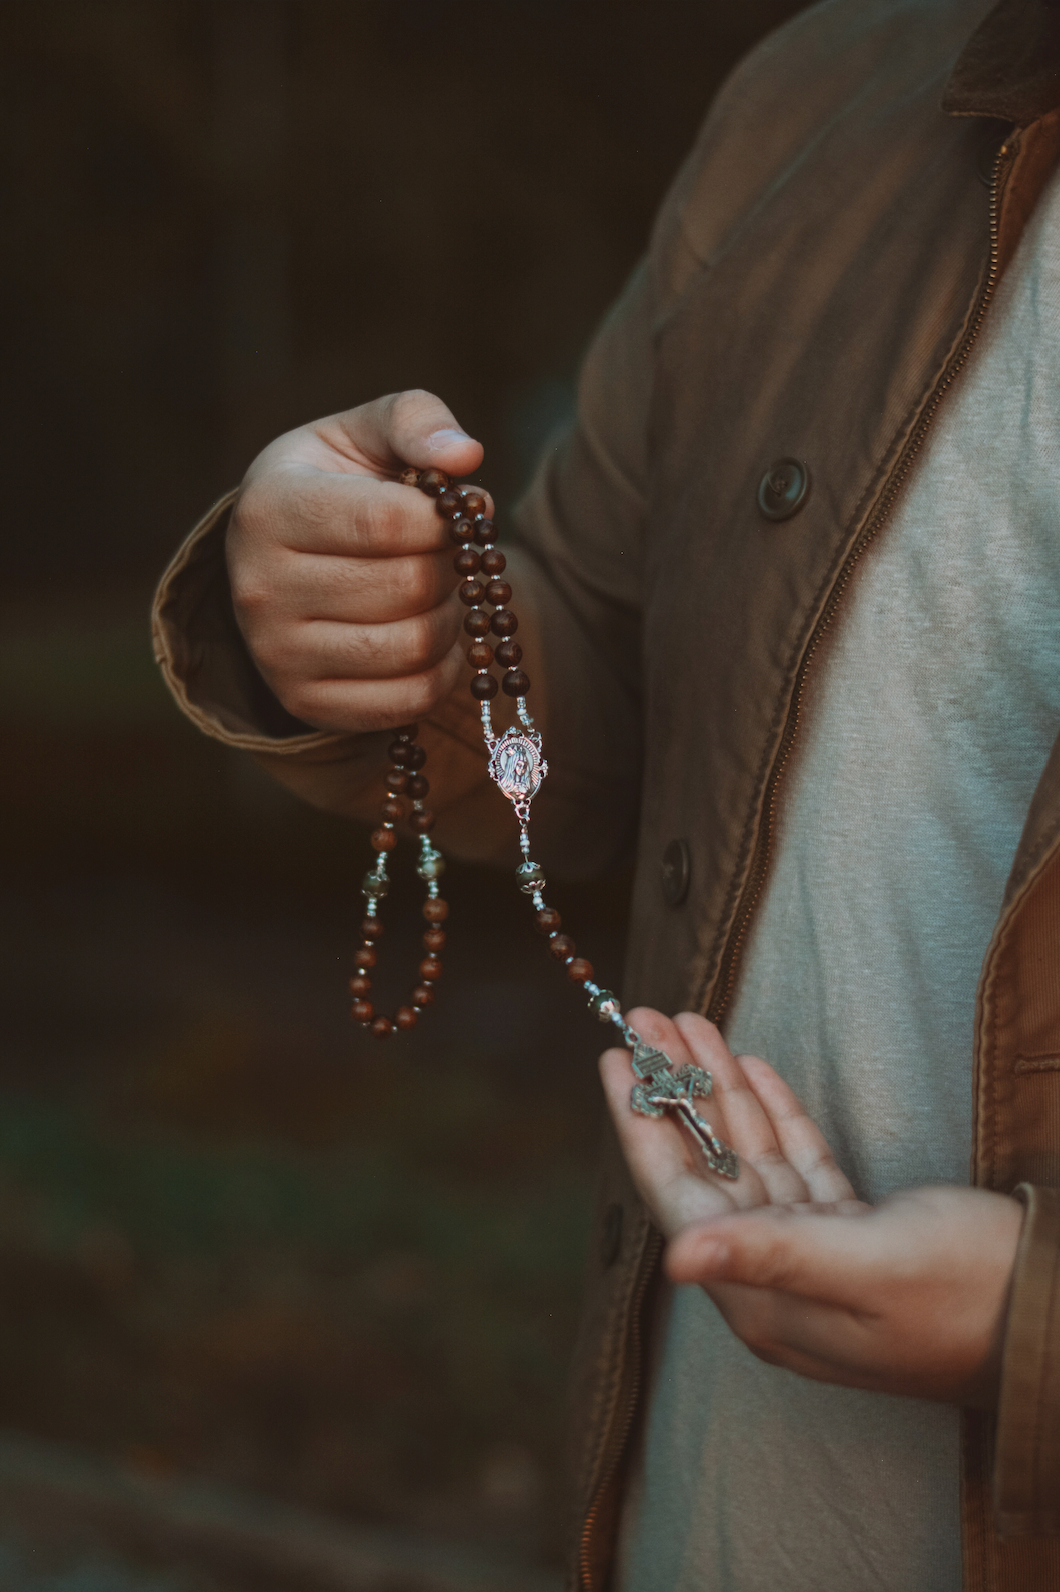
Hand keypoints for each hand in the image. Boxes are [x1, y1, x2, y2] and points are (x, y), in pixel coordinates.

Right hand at [226, 391, 488, 732]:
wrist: (283, 559)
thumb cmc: (338, 484)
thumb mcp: (365, 435)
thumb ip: (416, 422)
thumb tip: (465, 455)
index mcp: (270, 508)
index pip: (384, 521)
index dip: (443, 519)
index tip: (454, 513)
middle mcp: (261, 587)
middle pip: (407, 586)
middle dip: (452, 568)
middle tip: (452, 556)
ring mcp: (278, 653)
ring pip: (414, 646)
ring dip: (453, 619)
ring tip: (441, 594)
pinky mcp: (305, 702)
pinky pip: (410, 698)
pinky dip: (445, 670)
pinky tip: (435, 641)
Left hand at [601, 1009, 1023, 1408]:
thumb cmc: (972, 1295)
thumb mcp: (866, 1267)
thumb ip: (770, 1257)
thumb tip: (675, 1260)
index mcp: (766, 1299)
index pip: (681, 1198)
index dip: (642, 1126)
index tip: (614, 1060)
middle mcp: (780, 1279)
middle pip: (710, 1167)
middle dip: (677, 1090)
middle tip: (648, 1018)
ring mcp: (820, 1255)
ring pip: (752, 1157)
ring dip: (722, 1090)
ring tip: (692, 1024)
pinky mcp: (861, 1233)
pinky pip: (800, 1164)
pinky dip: (777, 1114)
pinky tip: (753, 1068)